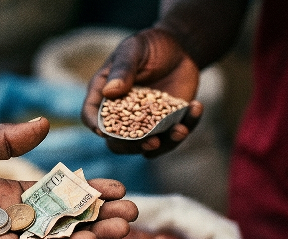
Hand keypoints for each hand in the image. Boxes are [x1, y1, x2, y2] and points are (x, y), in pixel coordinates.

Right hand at [81, 28, 202, 156]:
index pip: (91, 114)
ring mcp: (144, 122)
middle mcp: (121, 115)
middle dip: (132, 146)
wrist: (179, 47)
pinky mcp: (167, 123)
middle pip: (117, 141)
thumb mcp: (133, 49)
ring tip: (180, 131)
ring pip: (146, 146)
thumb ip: (123, 69)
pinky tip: (196, 108)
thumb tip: (110, 92)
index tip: (103, 131)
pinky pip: (173, 134)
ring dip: (164, 144)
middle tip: (151, 142)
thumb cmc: (148, 45)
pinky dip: (188, 126)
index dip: (94, 125)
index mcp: (104, 96)